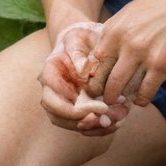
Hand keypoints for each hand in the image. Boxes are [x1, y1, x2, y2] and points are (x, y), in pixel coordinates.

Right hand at [38, 20, 129, 135]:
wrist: (87, 43)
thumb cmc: (82, 38)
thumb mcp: (79, 38)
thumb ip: (79, 52)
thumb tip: (83, 71)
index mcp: (50, 70)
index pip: (50, 87)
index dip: (64, 95)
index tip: (83, 97)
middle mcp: (53, 90)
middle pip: (55, 111)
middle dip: (77, 117)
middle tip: (100, 115)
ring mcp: (64, 102)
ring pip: (68, 122)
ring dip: (88, 126)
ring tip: (111, 121)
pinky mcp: (78, 110)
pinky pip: (83, 125)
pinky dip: (98, 128)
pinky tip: (115, 123)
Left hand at [82, 0, 165, 107]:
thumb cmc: (162, 8)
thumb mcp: (131, 13)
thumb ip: (114, 33)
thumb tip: (98, 57)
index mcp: (114, 29)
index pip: (94, 64)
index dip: (94, 79)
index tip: (100, 86)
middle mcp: (126, 42)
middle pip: (106, 81)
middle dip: (106, 95)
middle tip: (110, 101)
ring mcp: (144, 55)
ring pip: (124, 90)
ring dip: (124, 99)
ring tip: (126, 100)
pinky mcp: (162, 66)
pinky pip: (145, 92)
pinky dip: (142, 99)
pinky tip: (143, 97)